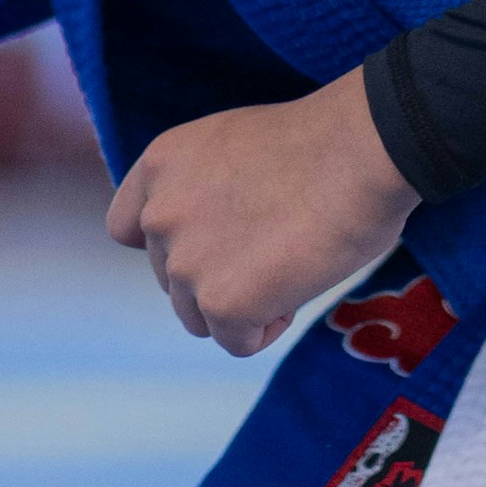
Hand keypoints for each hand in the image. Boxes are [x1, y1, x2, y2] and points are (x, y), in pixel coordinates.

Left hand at [106, 68, 417, 356]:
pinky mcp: (221, 302)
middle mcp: (158, 215)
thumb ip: (203, 189)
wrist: (360, 151)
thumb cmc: (321, 144)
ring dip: (241, 306)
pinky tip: (297, 287)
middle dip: (219, 276)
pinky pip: (236, 342)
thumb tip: (214, 235)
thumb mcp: (232, 149)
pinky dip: (268, 329)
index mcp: (158, 167)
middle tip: (276, 249)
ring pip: (200, 317)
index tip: (212, 245)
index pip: (125, 230)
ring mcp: (185, 262)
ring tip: (289, 267)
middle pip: (172, 281)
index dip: (170, 246)